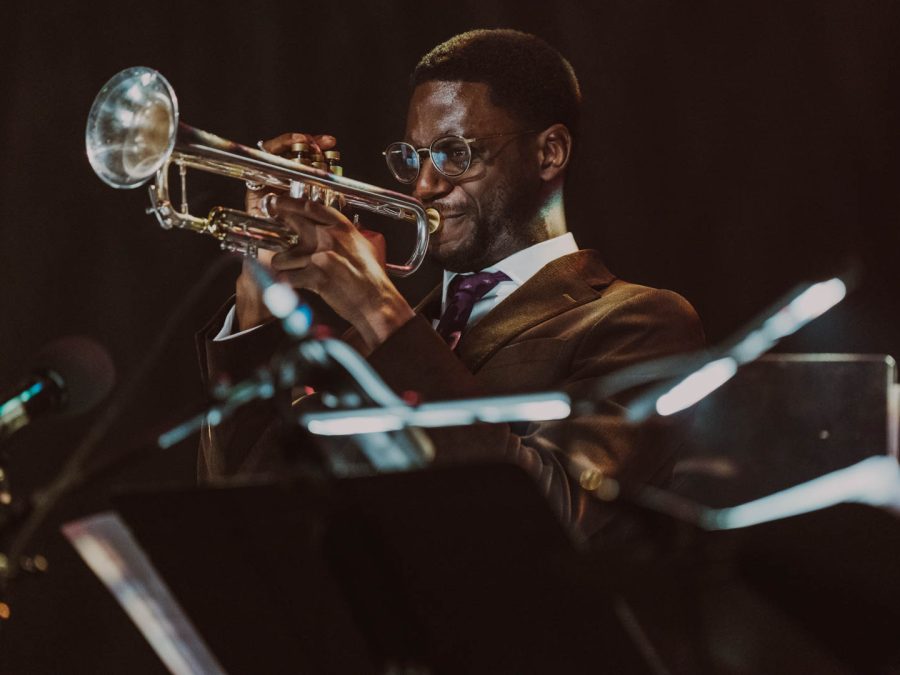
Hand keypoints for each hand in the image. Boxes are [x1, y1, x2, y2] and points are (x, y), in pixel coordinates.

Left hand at [235, 132, 413, 348]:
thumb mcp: (362, 246)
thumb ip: (344, 235)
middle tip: (274, 237)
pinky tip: (294, 285)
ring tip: (290, 272)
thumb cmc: (371, 278)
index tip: (278, 202)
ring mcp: (321, 256)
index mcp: (342, 227)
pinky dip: (287, 284)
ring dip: (283, 265)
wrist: (376, 301)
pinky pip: (287, 277)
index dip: (290, 203)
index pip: (311, 206)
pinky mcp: (315, 276)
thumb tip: (330, 228)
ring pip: (283, 256)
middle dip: (279, 230)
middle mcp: (330, 237)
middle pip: (292, 223)